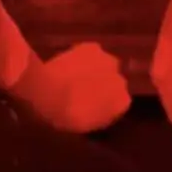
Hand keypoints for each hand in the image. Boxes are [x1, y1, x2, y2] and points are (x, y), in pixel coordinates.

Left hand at [13, 42, 131, 133]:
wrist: (49, 92)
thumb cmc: (67, 116)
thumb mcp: (87, 125)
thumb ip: (101, 114)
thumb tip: (102, 107)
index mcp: (122, 102)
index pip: (119, 103)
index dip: (105, 103)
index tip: (93, 106)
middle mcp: (122, 80)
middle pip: (114, 82)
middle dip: (104, 84)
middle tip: (84, 91)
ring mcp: (109, 61)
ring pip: (105, 66)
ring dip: (96, 70)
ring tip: (77, 76)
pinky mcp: (93, 47)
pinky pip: (91, 54)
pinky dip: (84, 58)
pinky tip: (70, 64)